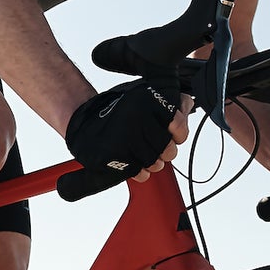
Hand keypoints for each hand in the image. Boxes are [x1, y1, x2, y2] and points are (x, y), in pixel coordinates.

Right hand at [64, 77, 184, 185]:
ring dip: (152, 163)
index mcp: (146, 99)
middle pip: (168, 148)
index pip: (178, 123)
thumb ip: (169, 102)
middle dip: (165, 152)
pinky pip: (139, 173)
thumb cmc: (116, 112)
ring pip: (155, 163)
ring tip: (142, 154)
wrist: (82, 123)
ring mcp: (125, 137)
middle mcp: (136, 116)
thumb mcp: (143, 97)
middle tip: (154, 147)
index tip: (173, 134)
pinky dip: (139, 172)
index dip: (179, 133)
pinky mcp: (114, 155)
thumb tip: (187, 106)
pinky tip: (133, 162)